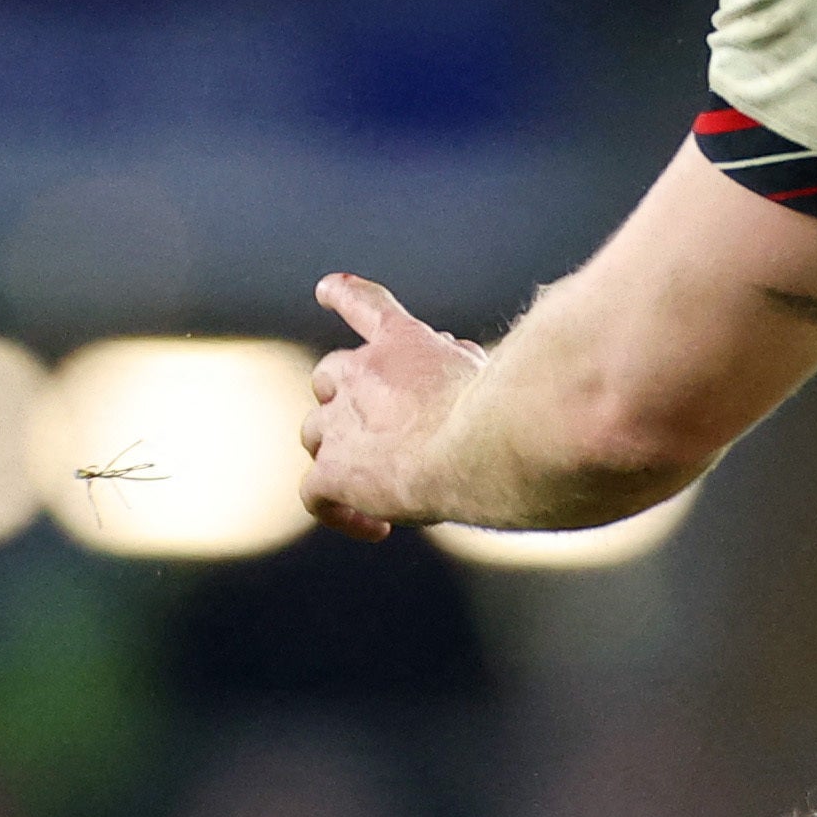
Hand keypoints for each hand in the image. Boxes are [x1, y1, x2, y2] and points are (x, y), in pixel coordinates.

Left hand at [302, 274, 480, 538]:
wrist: (483, 446)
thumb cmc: (503, 411)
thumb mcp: (488, 370)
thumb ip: (464, 362)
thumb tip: (456, 357)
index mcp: (401, 342)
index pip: (365, 304)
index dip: (343, 295)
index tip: (326, 289)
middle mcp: (360, 373)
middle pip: (329, 377)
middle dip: (347, 397)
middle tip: (383, 429)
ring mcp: (340, 423)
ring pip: (314, 433)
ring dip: (337, 453)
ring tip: (373, 481)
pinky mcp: (334, 472)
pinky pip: (317, 495)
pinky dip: (341, 511)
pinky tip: (377, 527)